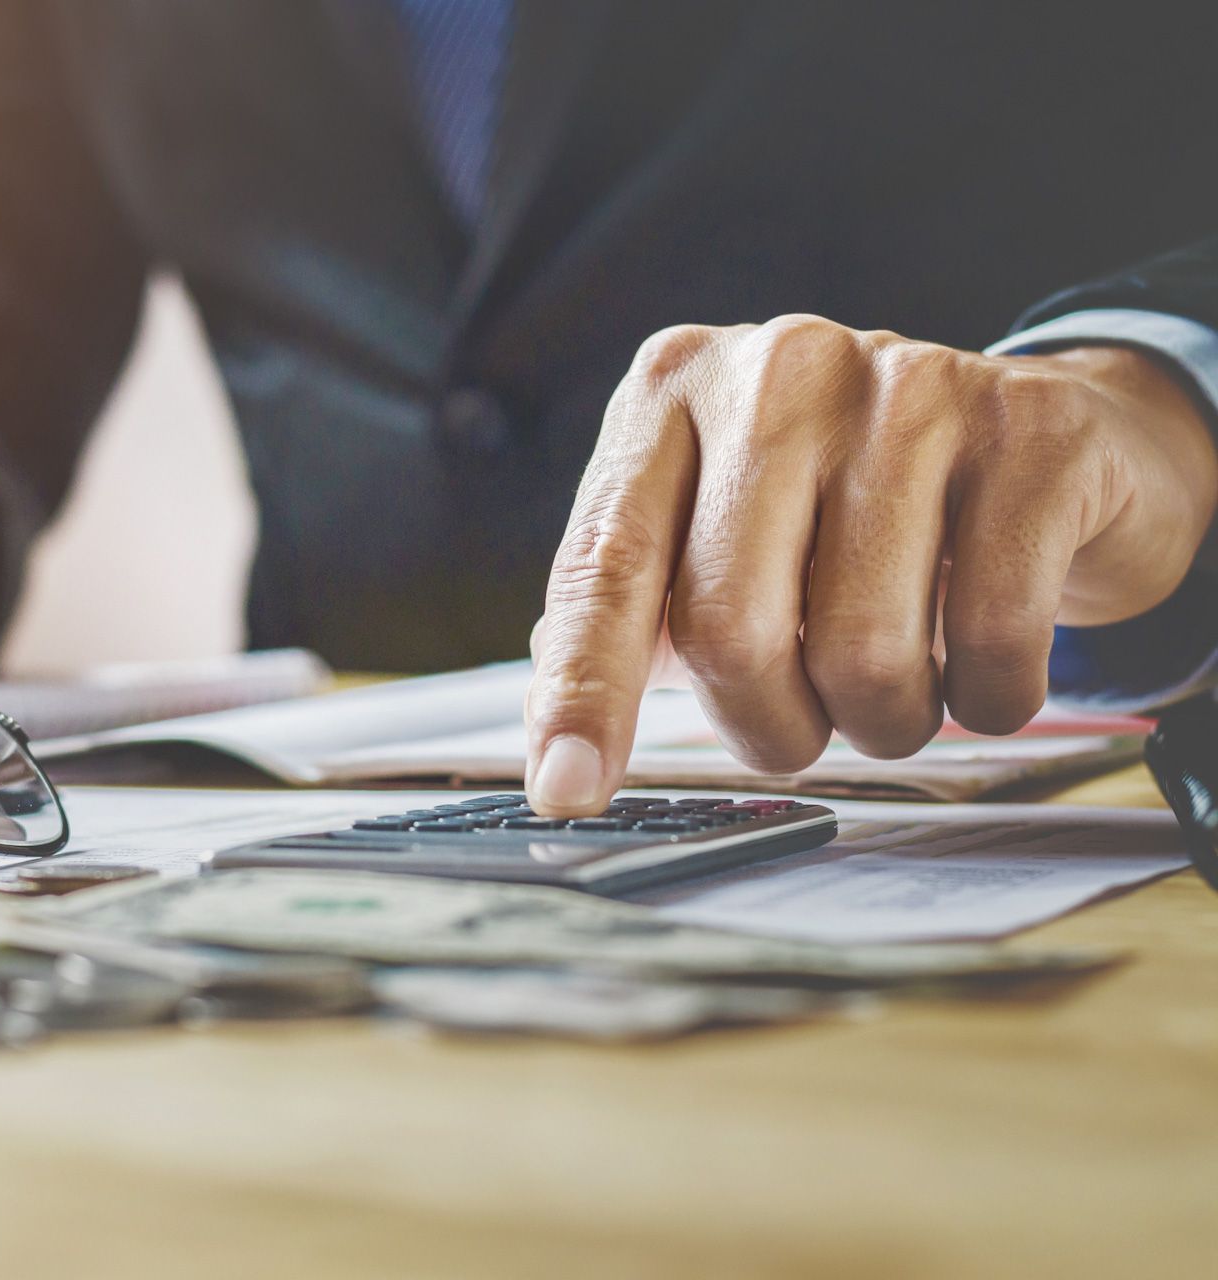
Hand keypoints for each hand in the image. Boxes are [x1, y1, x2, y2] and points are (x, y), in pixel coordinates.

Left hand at [526, 315, 1217, 814]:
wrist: (1040, 437)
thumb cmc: (843, 507)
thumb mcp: (712, 529)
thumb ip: (628, 613)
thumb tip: (559, 737)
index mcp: (670, 393)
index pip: (606, 565)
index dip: (585, 692)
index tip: (568, 791)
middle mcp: (777, 370)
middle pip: (729, 627)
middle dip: (767, 727)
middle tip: (798, 730)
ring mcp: (909, 387)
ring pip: (860, 648)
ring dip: (881, 721)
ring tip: (896, 688)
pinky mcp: (1030, 428)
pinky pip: (991, 635)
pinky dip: (987, 697)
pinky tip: (983, 668)